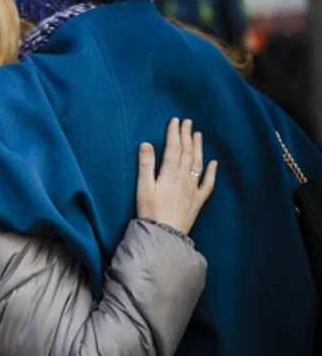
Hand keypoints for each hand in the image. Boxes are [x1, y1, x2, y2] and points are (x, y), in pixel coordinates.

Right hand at [136, 118, 216, 233]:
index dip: (174, 133)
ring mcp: (193, 189)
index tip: (175, 121)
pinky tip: (213, 163)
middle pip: (187, 153)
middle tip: (187, 122)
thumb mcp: (143, 187)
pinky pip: (208, 183)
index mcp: (170, 174)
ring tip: (198, 135)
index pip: (174, 149)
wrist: (165, 234)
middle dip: (187, 136)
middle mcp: (184, 178)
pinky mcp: (197, 200)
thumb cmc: (150, 212)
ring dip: (198, 148)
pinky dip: (211, 172)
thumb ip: (145, 165)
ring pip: (198, 164)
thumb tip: (146, 144)